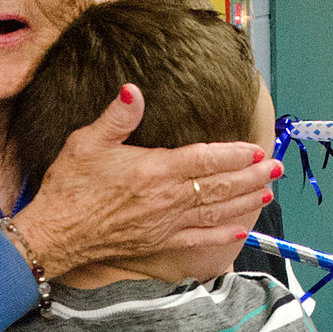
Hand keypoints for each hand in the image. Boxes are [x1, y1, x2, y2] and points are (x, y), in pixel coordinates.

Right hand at [12, 85, 279, 278]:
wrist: (56, 233)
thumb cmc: (70, 186)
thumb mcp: (88, 142)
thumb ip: (117, 116)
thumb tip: (134, 89)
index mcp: (155, 170)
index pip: (205, 159)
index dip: (234, 154)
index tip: (256, 149)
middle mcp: (168, 199)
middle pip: (219, 186)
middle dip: (251, 176)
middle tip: (276, 168)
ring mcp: (166, 223)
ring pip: (216, 211)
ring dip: (244, 201)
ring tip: (267, 191)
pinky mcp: (160, 243)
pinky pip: (199, 239)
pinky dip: (222, 235)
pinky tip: (241, 231)